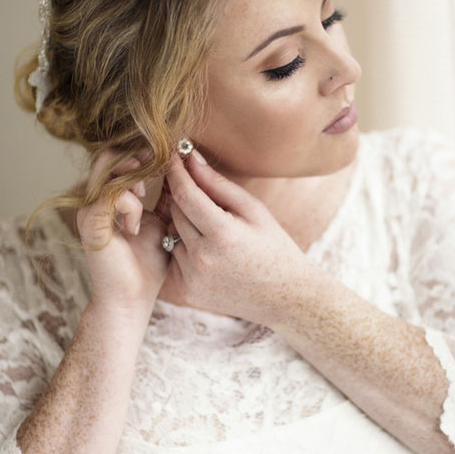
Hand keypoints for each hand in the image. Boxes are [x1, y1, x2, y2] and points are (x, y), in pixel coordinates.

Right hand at [77, 149, 169, 319]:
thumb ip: (166, 199)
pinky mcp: (90, 224)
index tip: (169, 158)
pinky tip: (136, 226)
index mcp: (111, 197)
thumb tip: (182, 173)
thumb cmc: (148, 265)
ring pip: (107, 167)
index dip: (144, 153)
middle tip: (159, 166)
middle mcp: (96, 198)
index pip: (121, 157)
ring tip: (146, 196)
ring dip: (133, 175)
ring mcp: (90, 209)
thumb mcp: (162, 223)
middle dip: (138, 156)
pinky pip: (110, 196)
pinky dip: (130, 205)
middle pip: (110, 154)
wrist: (131, 300)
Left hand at [158, 151, 307, 323]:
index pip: (185, 194)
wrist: (284, 297)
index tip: (173, 157)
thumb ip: (218, 184)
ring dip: (184, 225)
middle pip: (175, 212)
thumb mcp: (253, 210)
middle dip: (183, 197)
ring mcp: (192, 278)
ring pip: (171, 235)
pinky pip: (173, 258)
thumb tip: (189, 158)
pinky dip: (185, 249)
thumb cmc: (273, 246)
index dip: (176, 172)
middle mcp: (202, 258)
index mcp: (222, 234)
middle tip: (200, 192)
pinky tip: (210, 253)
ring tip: (214, 231)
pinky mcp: (186, 292)